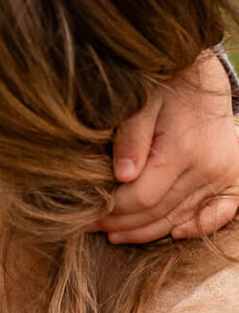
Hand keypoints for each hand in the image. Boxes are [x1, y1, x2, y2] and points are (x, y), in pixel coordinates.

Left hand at [102, 51, 238, 243]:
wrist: (201, 77)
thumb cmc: (163, 87)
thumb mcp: (141, 103)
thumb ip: (130, 138)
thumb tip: (121, 176)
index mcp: (183, 149)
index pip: (142, 197)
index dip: (113, 210)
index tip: (88, 213)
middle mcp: (209, 166)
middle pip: (159, 212)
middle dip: (123, 223)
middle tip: (93, 225)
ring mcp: (224, 173)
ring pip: (181, 217)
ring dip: (148, 231)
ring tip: (115, 233)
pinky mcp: (233, 175)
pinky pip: (220, 213)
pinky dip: (198, 227)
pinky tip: (174, 234)